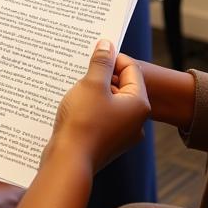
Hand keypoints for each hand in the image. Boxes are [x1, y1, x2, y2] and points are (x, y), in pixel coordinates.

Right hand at [47, 40, 149, 173]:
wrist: (69, 163)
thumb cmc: (83, 122)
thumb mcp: (92, 84)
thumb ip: (101, 62)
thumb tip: (107, 45)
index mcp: (139, 104)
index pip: (132, 69)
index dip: (113, 58)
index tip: (95, 53)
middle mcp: (136, 121)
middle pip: (122, 86)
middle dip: (102, 75)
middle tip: (83, 70)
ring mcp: (122, 134)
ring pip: (110, 102)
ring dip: (95, 92)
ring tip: (76, 87)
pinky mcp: (107, 143)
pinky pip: (102, 117)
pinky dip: (91, 108)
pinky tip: (74, 105)